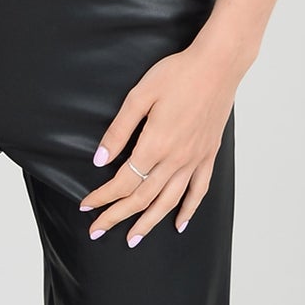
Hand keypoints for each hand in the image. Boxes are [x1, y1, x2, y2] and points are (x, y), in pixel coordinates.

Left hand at [77, 42, 238, 245]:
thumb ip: (119, 130)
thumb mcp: (140, 95)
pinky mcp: (208, 156)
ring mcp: (194, 160)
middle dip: (117, 216)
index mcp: (155, 145)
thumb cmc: (177, 74)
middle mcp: (175, 160)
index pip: (123, 182)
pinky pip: (198, 191)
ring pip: (168, 202)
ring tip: (133, 238)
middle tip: (98, 230)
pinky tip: (179, 223)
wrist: (217, 66)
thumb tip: (100, 159)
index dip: (103, 196)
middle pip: (142, 198)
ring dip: (149, 223)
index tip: (87, 205)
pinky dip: (188, 210)